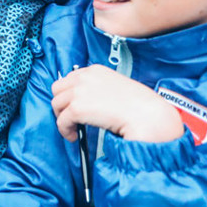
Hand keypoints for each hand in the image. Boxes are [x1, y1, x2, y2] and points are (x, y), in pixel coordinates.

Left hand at [51, 65, 184, 142]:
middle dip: (62, 104)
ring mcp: (79, 91)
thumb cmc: (141, 107)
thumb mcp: (117, 89)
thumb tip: (86, 101)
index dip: (69, 94)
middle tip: (71, 118)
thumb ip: (99, 90)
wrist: (150, 116)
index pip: (70, 78)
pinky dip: (65, 131)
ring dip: (62, 118)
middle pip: (57, 89)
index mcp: (96, 71)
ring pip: (56, 105)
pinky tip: (74, 136)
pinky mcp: (77, 108)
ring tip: (73, 129)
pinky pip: (61, 121)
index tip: (72, 105)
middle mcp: (85, 77)